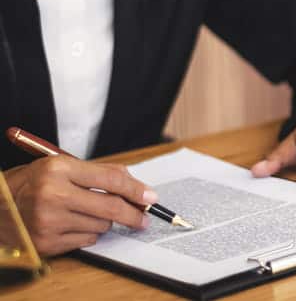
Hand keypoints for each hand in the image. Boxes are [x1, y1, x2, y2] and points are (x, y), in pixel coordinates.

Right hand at [4, 156, 157, 255]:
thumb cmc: (31, 184)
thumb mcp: (59, 167)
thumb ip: (98, 173)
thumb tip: (136, 186)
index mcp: (58, 169)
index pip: (111, 179)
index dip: (136, 189)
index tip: (151, 198)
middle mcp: (52, 194)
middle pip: (111, 207)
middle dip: (133, 214)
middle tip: (144, 218)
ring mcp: (49, 221)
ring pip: (101, 225)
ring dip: (104, 221)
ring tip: (85, 211)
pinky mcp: (47, 242)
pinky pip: (87, 240)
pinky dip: (88, 233)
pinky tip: (74, 224)